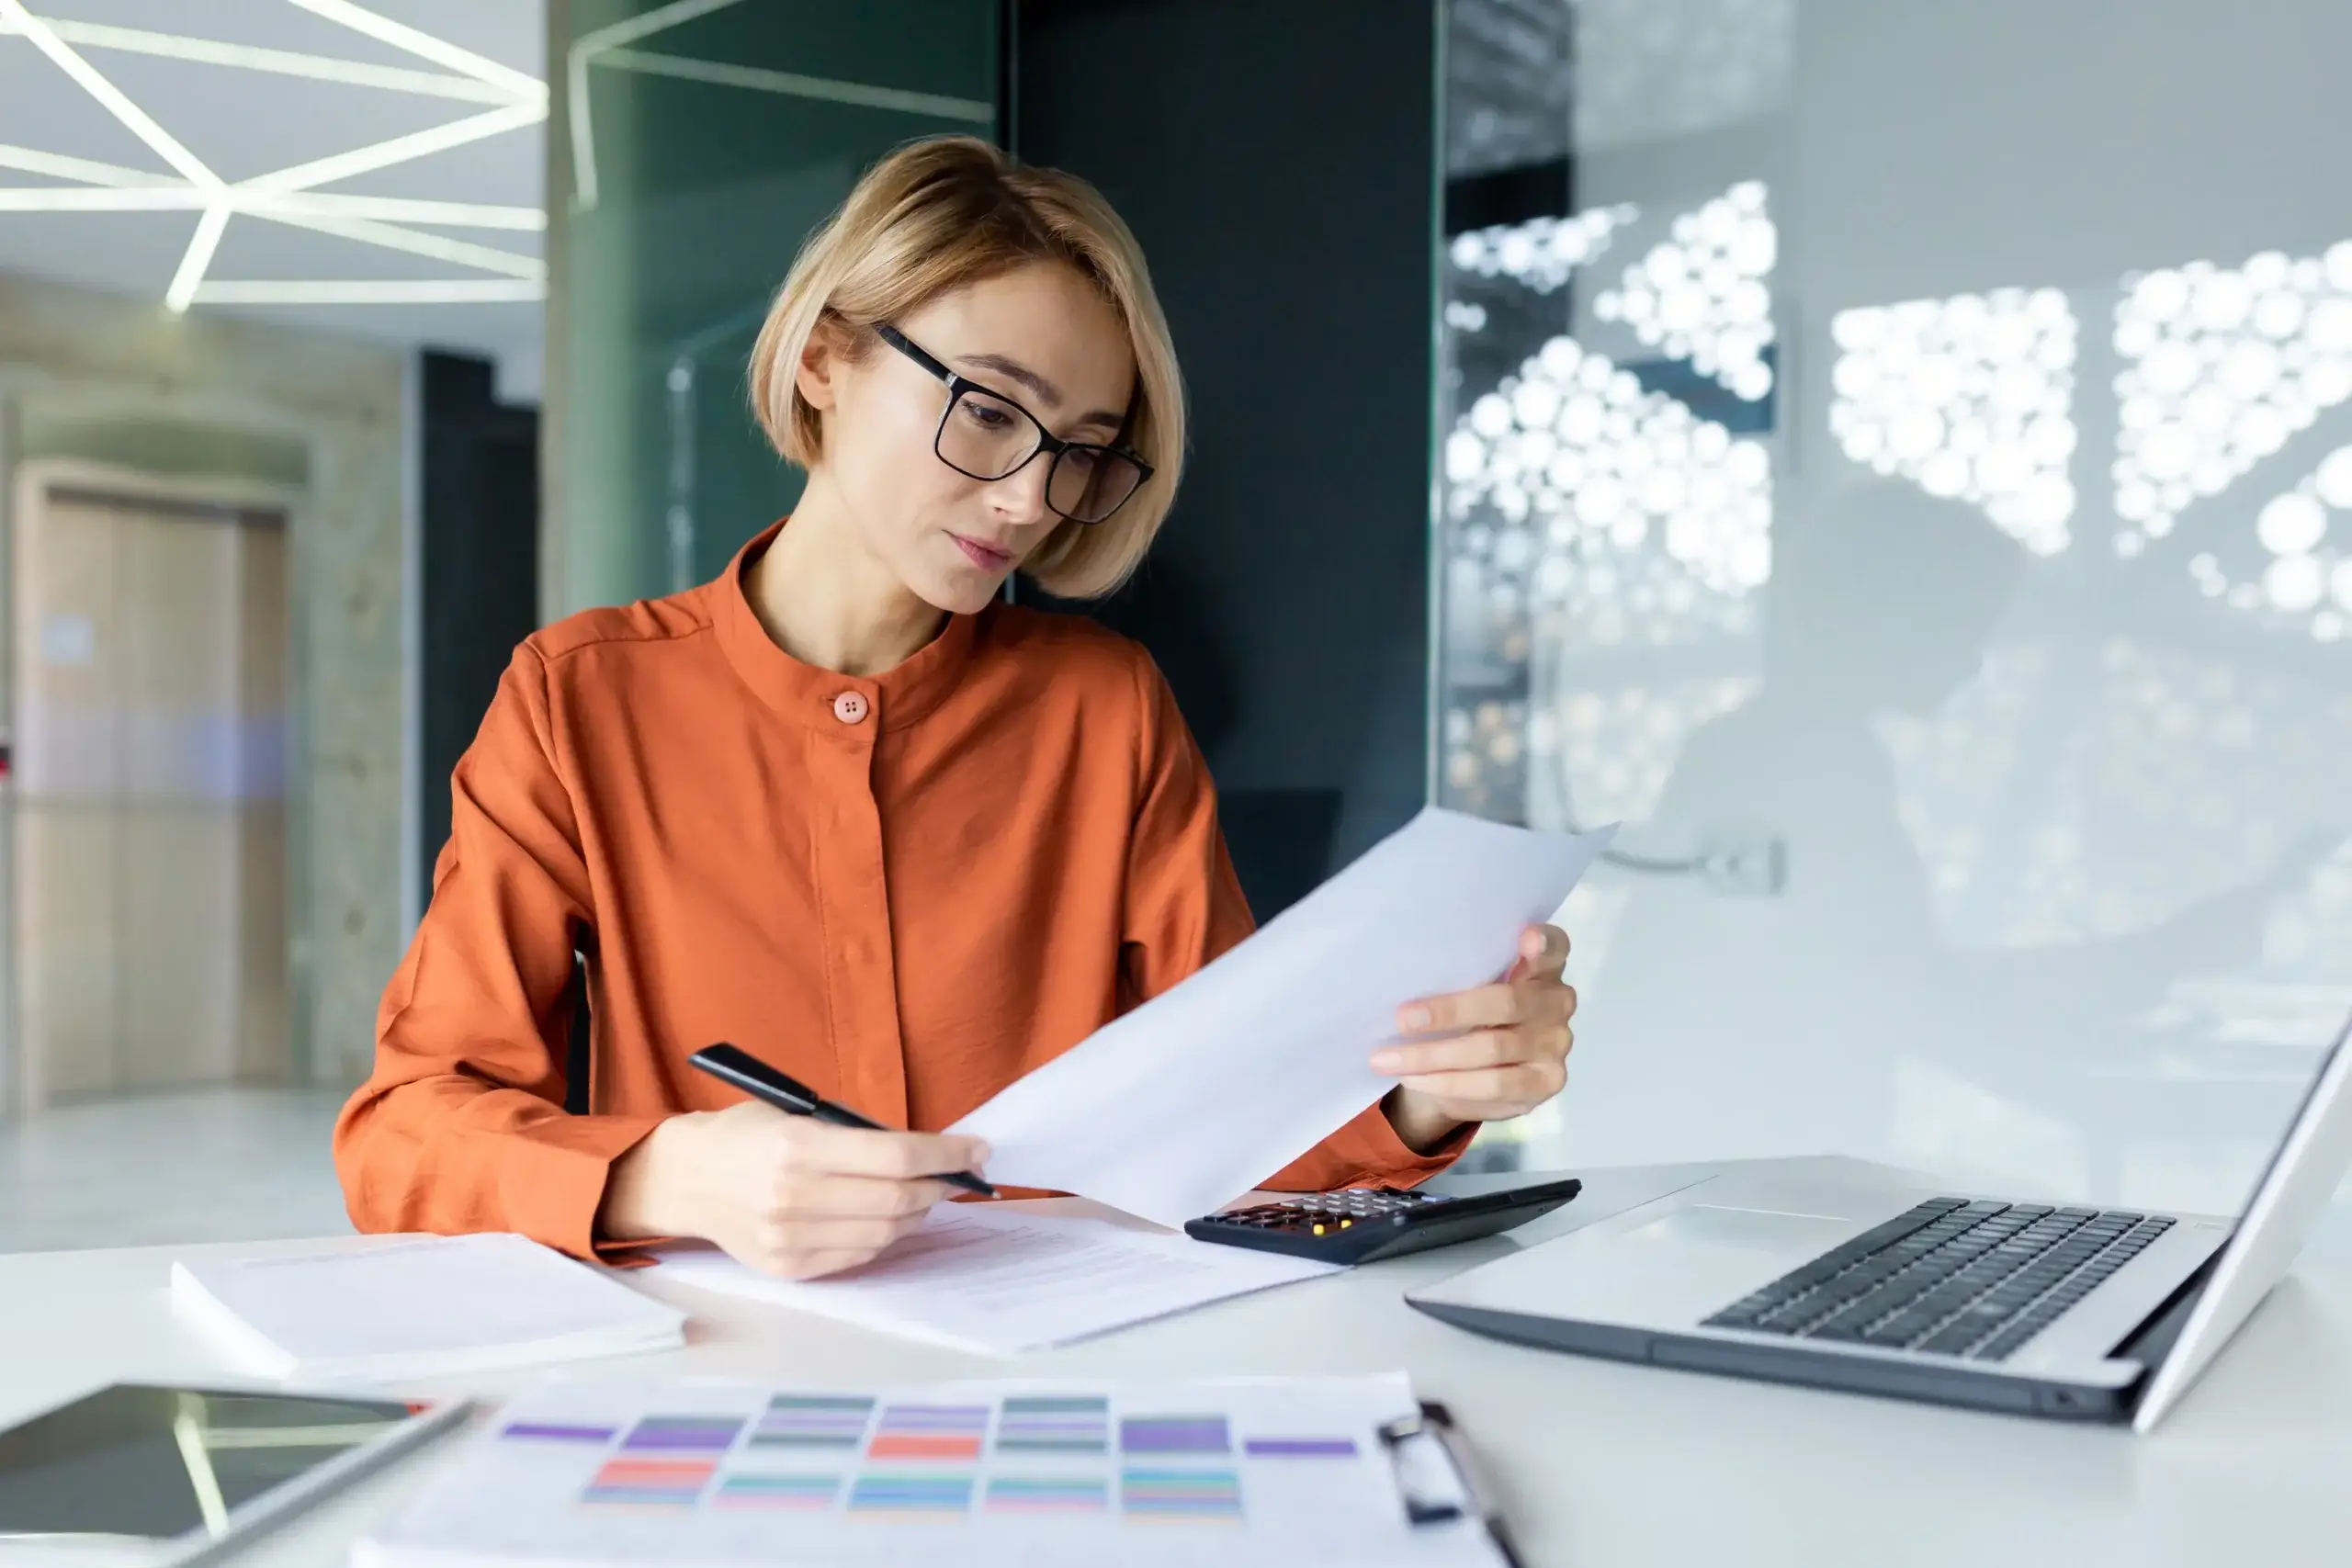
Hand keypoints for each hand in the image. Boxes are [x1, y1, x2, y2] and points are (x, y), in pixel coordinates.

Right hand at [599, 1102, 989, 1278]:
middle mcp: (794, 1197)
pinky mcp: (788, 1266)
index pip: (896, 1155)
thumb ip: (856, 1135)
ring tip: (926, 1194)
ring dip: (917, 1213)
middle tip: (958, 1173)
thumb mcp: (798, 1113)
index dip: (946, 1153)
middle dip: (940, 1185)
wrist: (685, 1178)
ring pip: (885, 1233)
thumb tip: (923, 1151)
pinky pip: (858, 1256)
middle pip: (898, 1199)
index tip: (978, 1149)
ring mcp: (789, 1238)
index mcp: (799, 1147)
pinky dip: (885, 1237)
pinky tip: (889, 1218)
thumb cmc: (747, 1134)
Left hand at [1371, 924, 1576, 1152]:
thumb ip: (1462, 975)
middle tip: (1402, 1019)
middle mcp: (1557, 1002)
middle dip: (1449, 1011)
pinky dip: (1447, 1083)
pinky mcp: (1545, 1082)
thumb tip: (1408, 975)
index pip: (1554, 947)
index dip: (1543, 942)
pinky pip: (1492, 1084)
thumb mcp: (1467, 988)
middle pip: (1507, 1002)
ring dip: (1432, 1055)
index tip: (1524, 937)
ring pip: (1492, 1048)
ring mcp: (1556, 1044)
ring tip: (1389, 1059)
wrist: (1474, 1074)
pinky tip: (1416, 1079)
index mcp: (1543, 966)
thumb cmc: (1468, 1015)